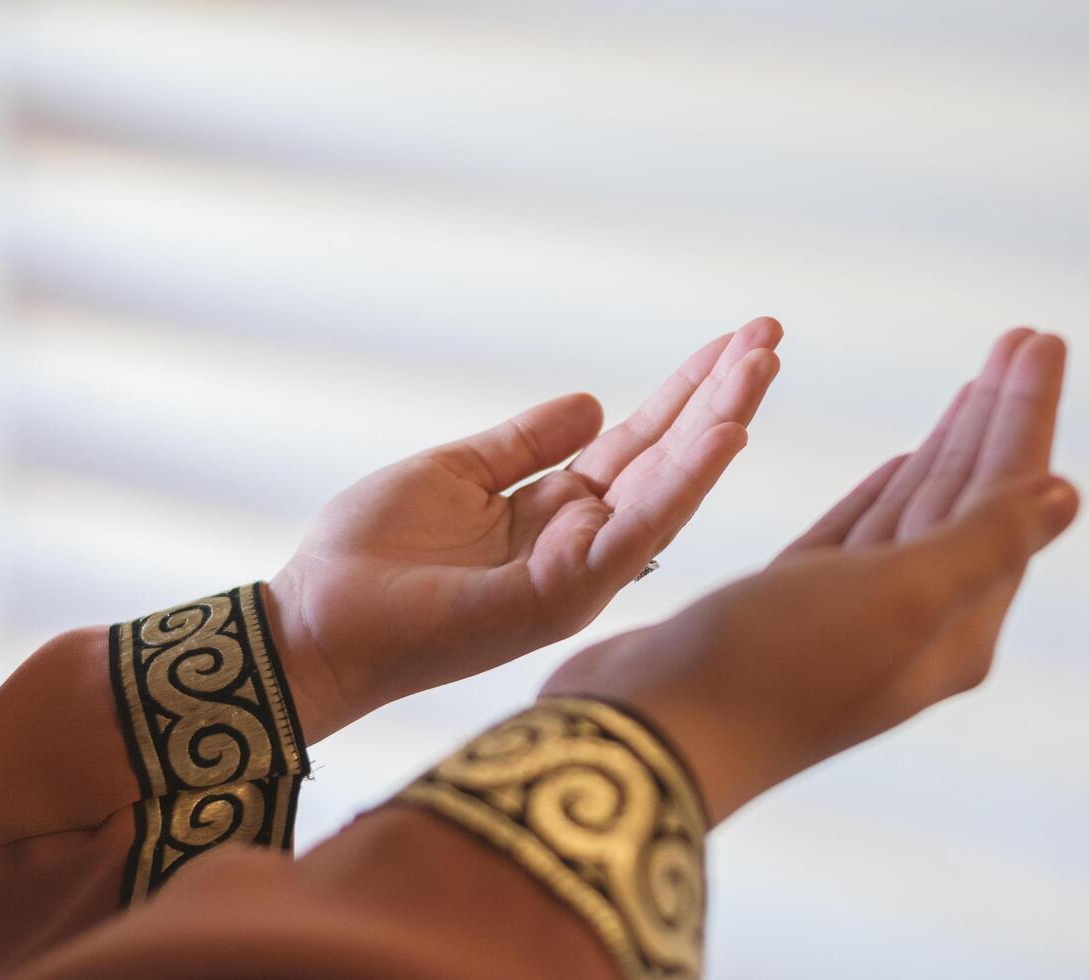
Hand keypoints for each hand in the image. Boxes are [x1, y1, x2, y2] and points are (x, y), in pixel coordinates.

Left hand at [267, 317, 783, 740]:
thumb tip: (592, 400)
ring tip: (764, 365)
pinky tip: (727, 434)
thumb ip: (525, 443)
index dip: (684, 392)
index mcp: (555, 512)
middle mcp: (581, 542)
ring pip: (668, 488)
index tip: (731, 342)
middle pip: (667, 458)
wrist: (316, 624)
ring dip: (721, 423)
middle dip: (721, 396)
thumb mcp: (456, 472)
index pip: (637, 443)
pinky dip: (686, 482)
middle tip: (771, 335)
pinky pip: (637, 530)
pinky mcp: (561, 595)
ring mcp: (578, 572)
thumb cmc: (373, 558)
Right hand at [542, 330, 1075, 823]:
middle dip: (995, 418)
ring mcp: (847, 614)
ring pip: (914, 511)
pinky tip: (901, 461)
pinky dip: (882, 492)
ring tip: (974, 386)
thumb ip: (984, 544)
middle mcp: (910, 621)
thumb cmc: (770, 669)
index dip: (1025, 417)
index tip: (1041, 339)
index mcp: (952, 625)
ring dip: (946, 446)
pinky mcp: (786, 605)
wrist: (651, 733)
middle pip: (969, 498)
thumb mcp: (895, 600)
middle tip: (1021, 341)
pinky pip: (856, 534)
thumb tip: (1069, 496)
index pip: (1007, 499)